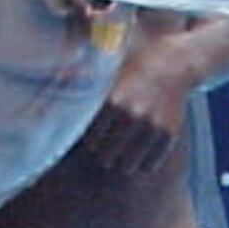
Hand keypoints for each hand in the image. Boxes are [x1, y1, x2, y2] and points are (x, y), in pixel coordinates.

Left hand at [80, 47, 187, 175]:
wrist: (174, 61)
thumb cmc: (133, 65)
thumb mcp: (107, 69)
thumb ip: (82, 79)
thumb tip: (54, 83)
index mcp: (111, 100)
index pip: (89, 140)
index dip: (89, 142)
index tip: (91, 139)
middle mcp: (130, 115)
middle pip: (105, 156)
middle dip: (104, 153)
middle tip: (106, 147)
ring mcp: (151, 127)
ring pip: (127, 165)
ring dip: (122, 162)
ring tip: (122, 152)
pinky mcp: (168, 135)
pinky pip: (148, 166)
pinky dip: (142, 164)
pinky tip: (139, 153)